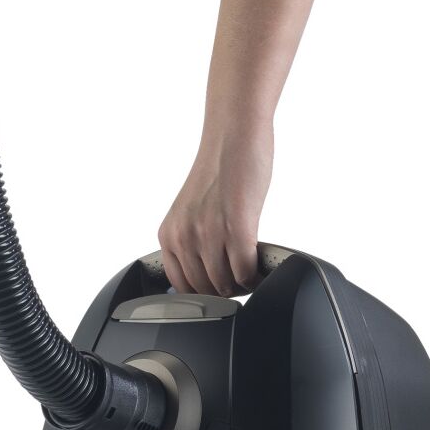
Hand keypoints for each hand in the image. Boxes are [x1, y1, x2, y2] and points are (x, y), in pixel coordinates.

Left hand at [157, 125, 272, 295]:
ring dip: (242, 284)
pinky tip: (260, 264)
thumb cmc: (219, 169)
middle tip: (241, 279)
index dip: (204, 293)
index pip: (180, 287)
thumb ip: (192, 242)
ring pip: (225, 285)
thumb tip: (207, 276)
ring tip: (251, 271)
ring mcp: (208, 233)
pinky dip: (255, 274)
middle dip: (225, 289)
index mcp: (169, 234)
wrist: (234, 136)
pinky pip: (245, 271)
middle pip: (206, 290)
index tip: (220, 288)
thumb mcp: (190, 212)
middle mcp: (184, 235)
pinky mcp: (236, 227)